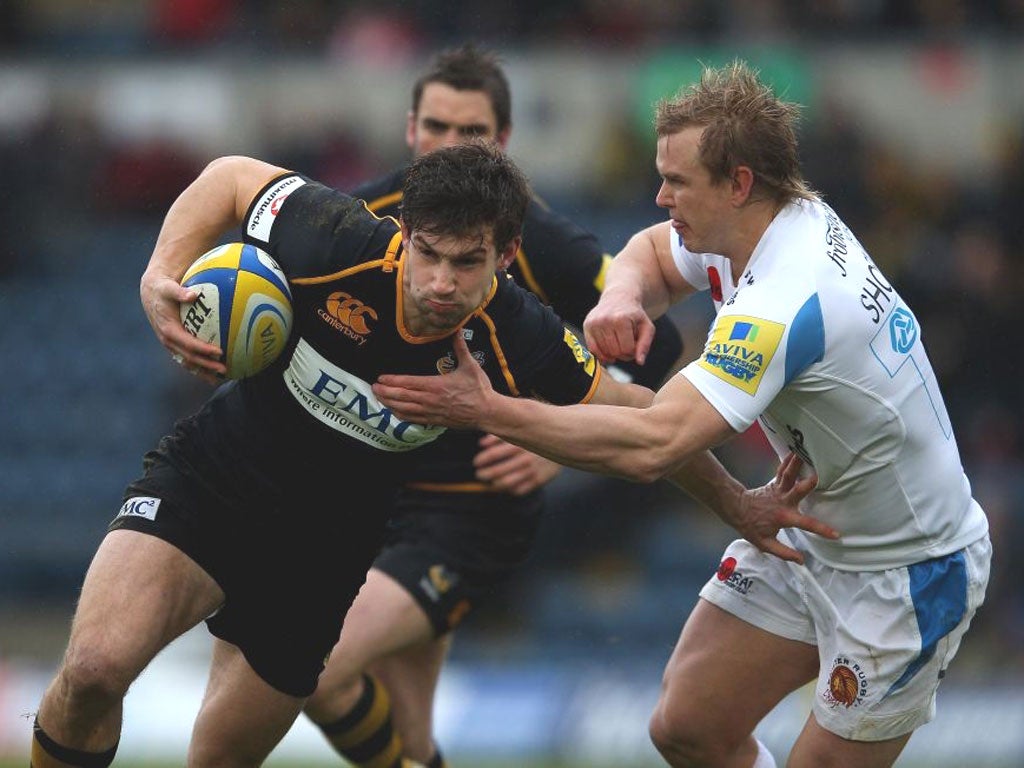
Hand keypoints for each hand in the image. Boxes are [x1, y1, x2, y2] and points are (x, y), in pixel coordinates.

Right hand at [140, 268, 225, 382]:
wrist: (151, 293)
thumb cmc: (163, 289)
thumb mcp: (169, 288)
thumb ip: (180, 292)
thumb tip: (193, 294)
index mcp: (168, 330)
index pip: (188, 343)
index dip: (203, 349)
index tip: (219, 352)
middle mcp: (169, 340)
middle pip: (190, 357)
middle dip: (206, 365)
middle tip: (224, 369)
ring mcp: (171, 344)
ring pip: (187, 362)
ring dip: (202, 372)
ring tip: (218, 379)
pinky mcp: (174, 344)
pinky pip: (187, 358)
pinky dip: (198, 366)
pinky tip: (211, 372)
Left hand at [374, 333, 494, 427]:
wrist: (487, 412)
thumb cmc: (479, 389)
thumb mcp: (470, 365)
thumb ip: (460, 348)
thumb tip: (456, 330)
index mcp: (436, 385)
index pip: (408, 382)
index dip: (392, 381)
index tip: (381, 378)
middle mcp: (430, 399)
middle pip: (401, 396)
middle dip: (385, 392)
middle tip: (373, 387)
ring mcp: (431, 412)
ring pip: (404, 409)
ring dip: (389, 403)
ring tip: (378, 398)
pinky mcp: (435, 420)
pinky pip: (413, 419)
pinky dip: (400, 415)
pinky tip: (393, 412)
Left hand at [474, 434, 562, 495]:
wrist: (565, 441)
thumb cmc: (535, 433)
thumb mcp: (519, 429)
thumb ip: (500, 435)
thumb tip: (481, 444)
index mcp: (519, 444)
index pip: (494, 454)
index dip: (482, 459)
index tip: (476, 462)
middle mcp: (526, 458)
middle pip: (499, 471)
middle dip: (485, 474)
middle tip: (479, 474)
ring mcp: (533, 470)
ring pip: (508, 483)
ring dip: (495, 484)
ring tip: (490, 482)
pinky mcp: (540, 479)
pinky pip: (521, 490)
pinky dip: (510, 490)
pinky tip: (504, 487)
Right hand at [583, 289, 655, 365]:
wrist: (619, 297)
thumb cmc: (634, 315)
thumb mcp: (646, 327)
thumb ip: (645, 345)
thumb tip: (640, 362)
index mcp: (621, 319)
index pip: (627, 349)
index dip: (633, 352)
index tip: (635, 346)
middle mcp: (605, 320)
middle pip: (615, 352)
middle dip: (623, 354)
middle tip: (627, 346)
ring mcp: (594, 322)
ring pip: (603, 352)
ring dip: (612, 354)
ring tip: (618, 344)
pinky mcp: (587, 325)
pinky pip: (592, 349)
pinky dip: (601, 354)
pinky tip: (608, 351)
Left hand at [730, 453, 836, 563]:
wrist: (736, 509)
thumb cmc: (751, 527)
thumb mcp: (765, 544)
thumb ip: (784, 553)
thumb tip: (802, 560)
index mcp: (784, 517)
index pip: (807, 525)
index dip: (822, 530)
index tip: (837, 534)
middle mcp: (783, 501)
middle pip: (798, 490)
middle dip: (809, 483)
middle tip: (819, 475)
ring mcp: (779, 490)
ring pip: (790, 475)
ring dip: (798, 464)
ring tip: (806, 452)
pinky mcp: (775, 483)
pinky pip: (783, 470)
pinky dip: (788, 460)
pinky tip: (795, 451)